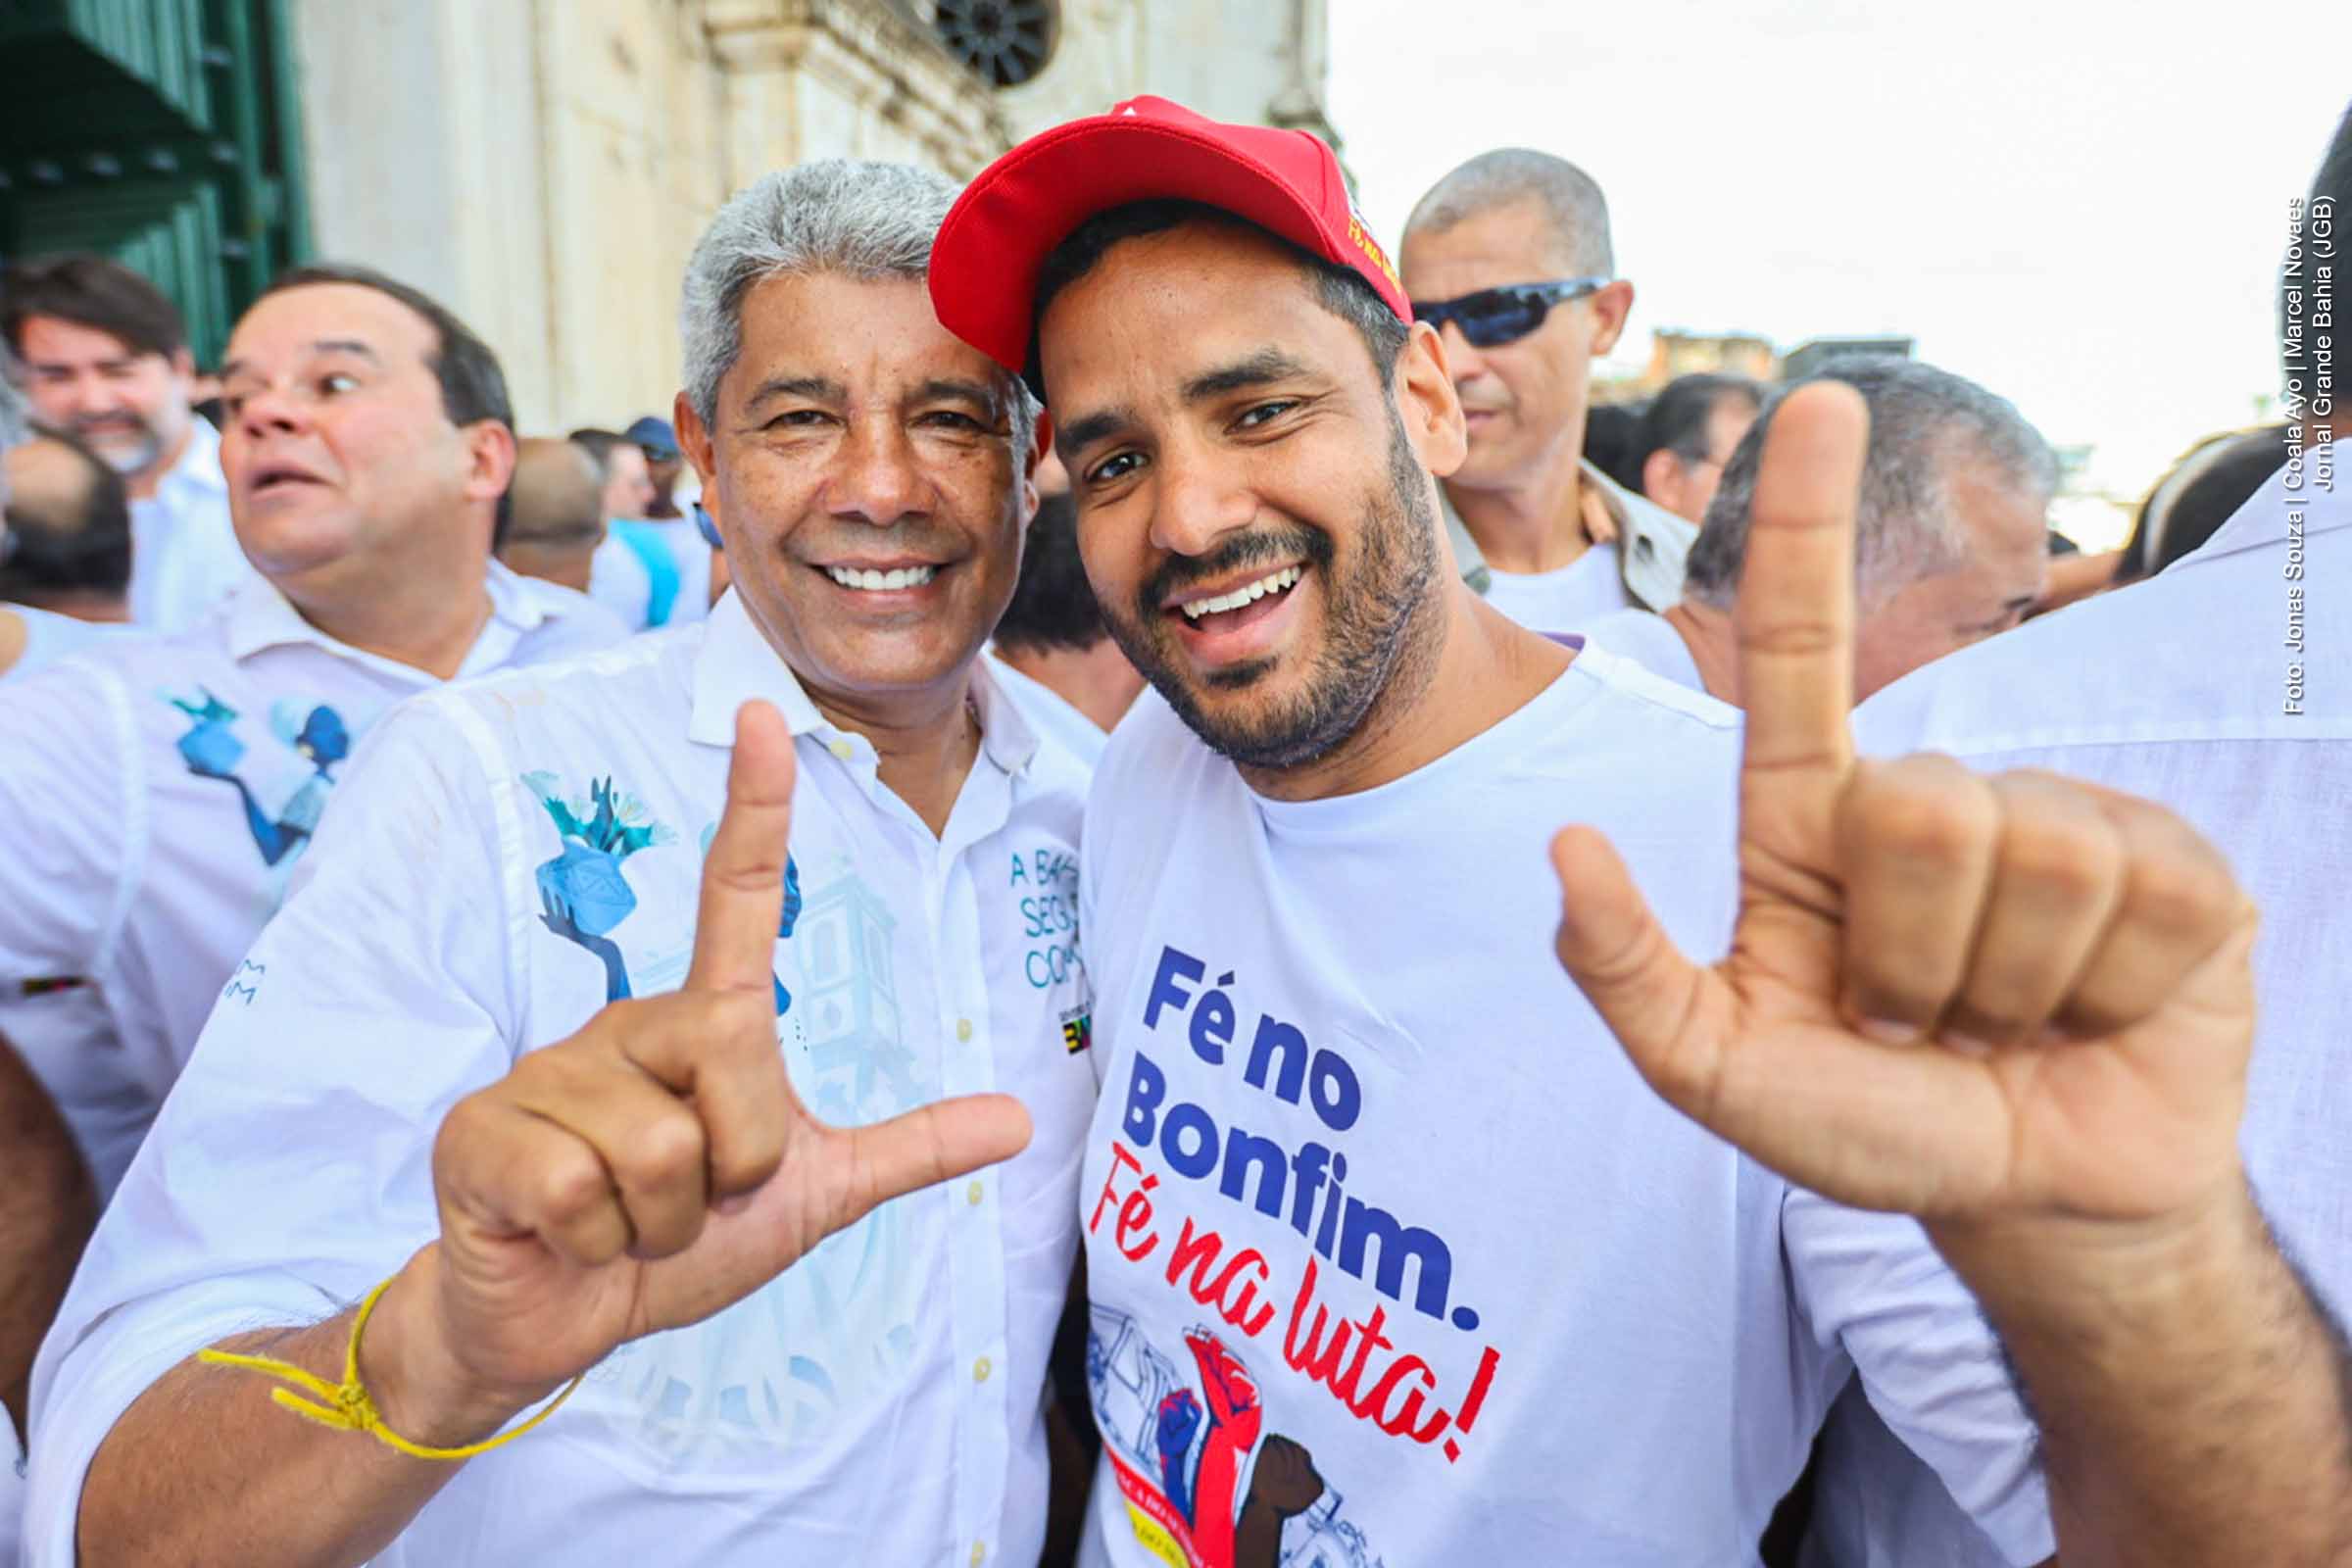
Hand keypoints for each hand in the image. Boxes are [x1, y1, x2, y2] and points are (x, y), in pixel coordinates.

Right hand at [382, 701, 1032, 1441]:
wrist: (559, 1323)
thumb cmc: (672, 1244)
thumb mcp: (811, 1198)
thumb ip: (907, 1152)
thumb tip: (1020, 1120)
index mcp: (700, 1023)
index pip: (732, 897)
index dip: (754, 808)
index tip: (766, 713)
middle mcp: (624, 1025)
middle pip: (738, 1057)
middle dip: (741, 1164)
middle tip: (696, 1203)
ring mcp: (548, 1072)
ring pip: (663, 1148)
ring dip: (663, 1222)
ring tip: (625, 1225)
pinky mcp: (484, 1133)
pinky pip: (582, 1191)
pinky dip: (597, 1243)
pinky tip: (564, 1238)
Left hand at [1550, 383, 2256, 1227]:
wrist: (2033, 1200)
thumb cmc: (1868, 1123)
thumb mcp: (1720, 1071)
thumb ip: (1627, 978)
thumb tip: (1567, 850)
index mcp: (1818, 820)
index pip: (1804, 650)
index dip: (1811, 524)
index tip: (1817, 402)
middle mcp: (1938, 796)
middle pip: (1922, 805)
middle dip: (1914, 954)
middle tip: (1920, 1017)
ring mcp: (2062, 822)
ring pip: (2034, 854)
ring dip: (2008, 983)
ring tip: (2002, 1020)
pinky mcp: (2178, 870)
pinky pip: (2144, 895)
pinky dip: (2108, 990)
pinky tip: (2097, 1011)